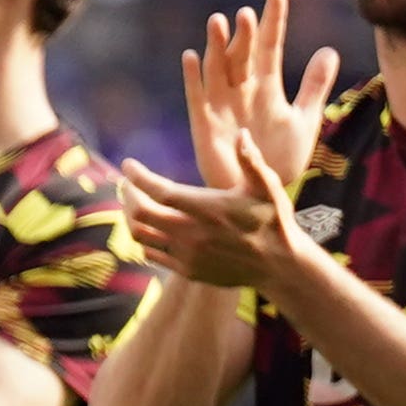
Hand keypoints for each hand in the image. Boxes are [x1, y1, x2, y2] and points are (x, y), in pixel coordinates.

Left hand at [114, 154, 287, 292]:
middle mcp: (191, 232)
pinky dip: (143, 239)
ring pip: (140, 236)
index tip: (128, 165)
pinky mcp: (187, 270)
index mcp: (207, 208)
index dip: (138, 177)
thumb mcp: (268, 187)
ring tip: (133, 203)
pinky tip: (149, 227)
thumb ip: (252, 161)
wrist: (278, 266)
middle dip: (128, 195)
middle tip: (126, 183)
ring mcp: (187, 254)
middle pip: (140, 213)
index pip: (159, 191)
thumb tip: (241, 135)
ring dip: (130, 217)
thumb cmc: (274, 220)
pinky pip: (152, 255)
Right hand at [192, 0, 337, 211]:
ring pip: (218, 69)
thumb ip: (315, 86)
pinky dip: (193, 78)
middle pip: (243, 55)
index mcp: (267, 86)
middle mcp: (242, 90)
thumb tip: (329, 50)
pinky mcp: (204, 125)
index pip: (271, 45)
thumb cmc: (281, 159)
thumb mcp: (304, 120)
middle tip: (248, 14)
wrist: (261, 195)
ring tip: (218, 22)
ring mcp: (222, 105)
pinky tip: (191, 56)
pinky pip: (197, 97)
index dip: (274, 20)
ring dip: (217, 47)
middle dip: (245, 36)